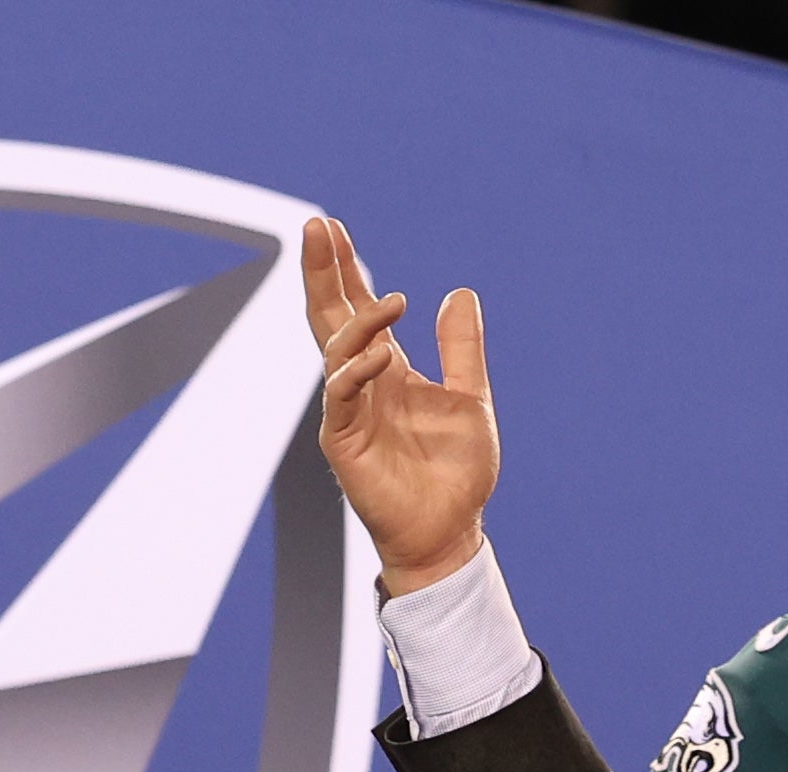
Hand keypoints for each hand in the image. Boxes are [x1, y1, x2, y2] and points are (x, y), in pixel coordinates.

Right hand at [301, 216, 496, 595]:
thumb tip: (459, 293)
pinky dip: (358, 370)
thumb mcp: (470, 400)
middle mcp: (363, 382)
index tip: (333, 228)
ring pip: (335, 348)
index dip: (345, 270)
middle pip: (332, 315)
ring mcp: (348, 408)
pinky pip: (342, 394)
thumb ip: (461, 350)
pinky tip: (381, 354)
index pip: (358, 309)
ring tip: (392, 301)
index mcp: (389, 369)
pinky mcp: (342, 438)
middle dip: (323, 273)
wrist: (449, 530)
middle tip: (317, 226)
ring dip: (357, 320)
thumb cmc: (455, 472)